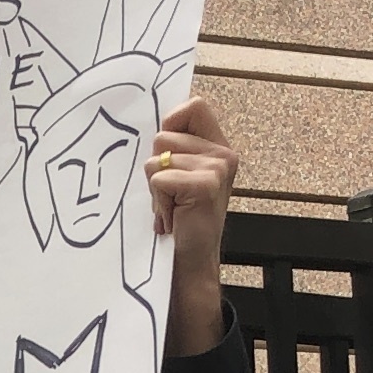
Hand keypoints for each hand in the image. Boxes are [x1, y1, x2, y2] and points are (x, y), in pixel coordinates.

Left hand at [150, 99, 237, 352]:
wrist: (188, 266)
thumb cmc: (178, 222)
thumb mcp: (177, 177)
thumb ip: (174, 148)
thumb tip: (149, 122)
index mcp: (218, 147)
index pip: (193, 106)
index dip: (171, 122)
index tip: (166, 157)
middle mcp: (223, 154)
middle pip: (164, 134)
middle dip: (156, 166)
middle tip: (169, 197)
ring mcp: (217, 168)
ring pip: (158, 157)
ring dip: (155, 187)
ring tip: (171, 208)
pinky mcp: (206, 184)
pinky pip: (160, 177)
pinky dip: (158, 201)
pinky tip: (172, 218)